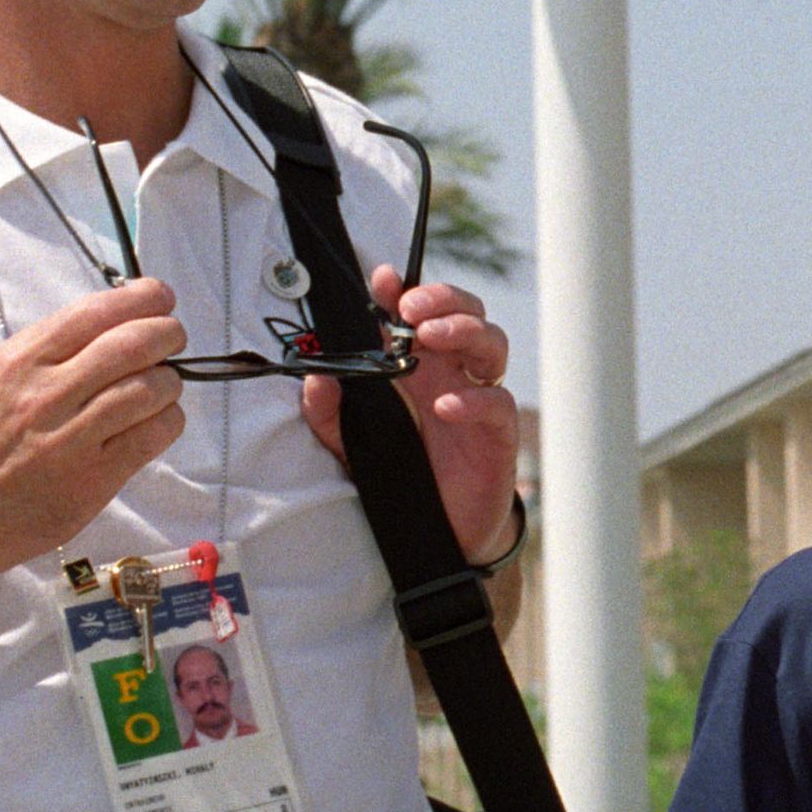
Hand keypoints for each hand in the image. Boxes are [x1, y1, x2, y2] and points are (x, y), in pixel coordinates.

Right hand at [0, 281, 186, 654]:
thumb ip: (51, 351)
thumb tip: (117, 322)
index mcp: (20, 361)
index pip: (95, 312)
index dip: (141, 299)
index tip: (160, 299)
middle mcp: (45, 394)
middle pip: (132, 345)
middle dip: (167, 334)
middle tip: (172, 339)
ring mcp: (70, 438)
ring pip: (151, 389)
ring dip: (170, 381)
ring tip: (163, 386)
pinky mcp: (93, 479)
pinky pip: (153, 436)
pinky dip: (169, 420)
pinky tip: (158, 420)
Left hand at [301, 268, 519, 560]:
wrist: (437, 531)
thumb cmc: (401, 474)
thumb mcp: (349, 442)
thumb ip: (327, 412)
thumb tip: (315, 376)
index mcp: (419, 364)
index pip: (418, 313)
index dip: (403, 290)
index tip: (382, 280)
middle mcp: (451, 372)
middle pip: (465, 312)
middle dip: (443, 299)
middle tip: (412, 308)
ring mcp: (478, 397)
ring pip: (491, 342)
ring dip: (464, 330)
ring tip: (430, 336)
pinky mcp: (496, 432)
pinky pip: (496, 402)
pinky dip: (474, 399)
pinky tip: (445, 405)